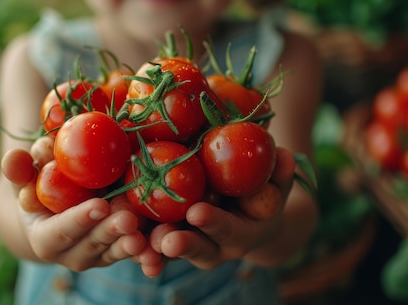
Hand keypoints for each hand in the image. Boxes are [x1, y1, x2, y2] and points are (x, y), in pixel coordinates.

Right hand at [0, 138, 157, 271]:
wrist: (59, 203)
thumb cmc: (39, 183)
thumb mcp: (26, 175)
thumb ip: (18, 168)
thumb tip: (14, 157)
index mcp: (46, 238)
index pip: (60, 232)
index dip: (79, 220)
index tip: (99, 206)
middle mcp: (72, 254)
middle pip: (93, 245)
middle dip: (111, 232)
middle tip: (128, 218)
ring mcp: (98, 256)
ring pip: (116, 252)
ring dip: (132, 244)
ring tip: (146, 233)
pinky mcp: (119, 251)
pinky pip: (136, 254)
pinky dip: (149, 252)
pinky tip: (161, 244)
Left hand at [148, 147, 295, 269]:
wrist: (251, 219)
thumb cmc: (263, 194)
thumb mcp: (275, 184)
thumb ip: (281, 174)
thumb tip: (286, 155)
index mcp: (240, 234)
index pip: (228, 231)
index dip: (214, 224)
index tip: (197, 213)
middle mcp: (215, 247)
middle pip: (197, 250)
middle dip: (181, 245)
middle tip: (165, 239)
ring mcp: (191, 245)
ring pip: (171, 252)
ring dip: (153, 250)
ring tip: (136, 244)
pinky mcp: (170, 239)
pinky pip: (154, 245)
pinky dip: (139, 246)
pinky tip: (122, 239)